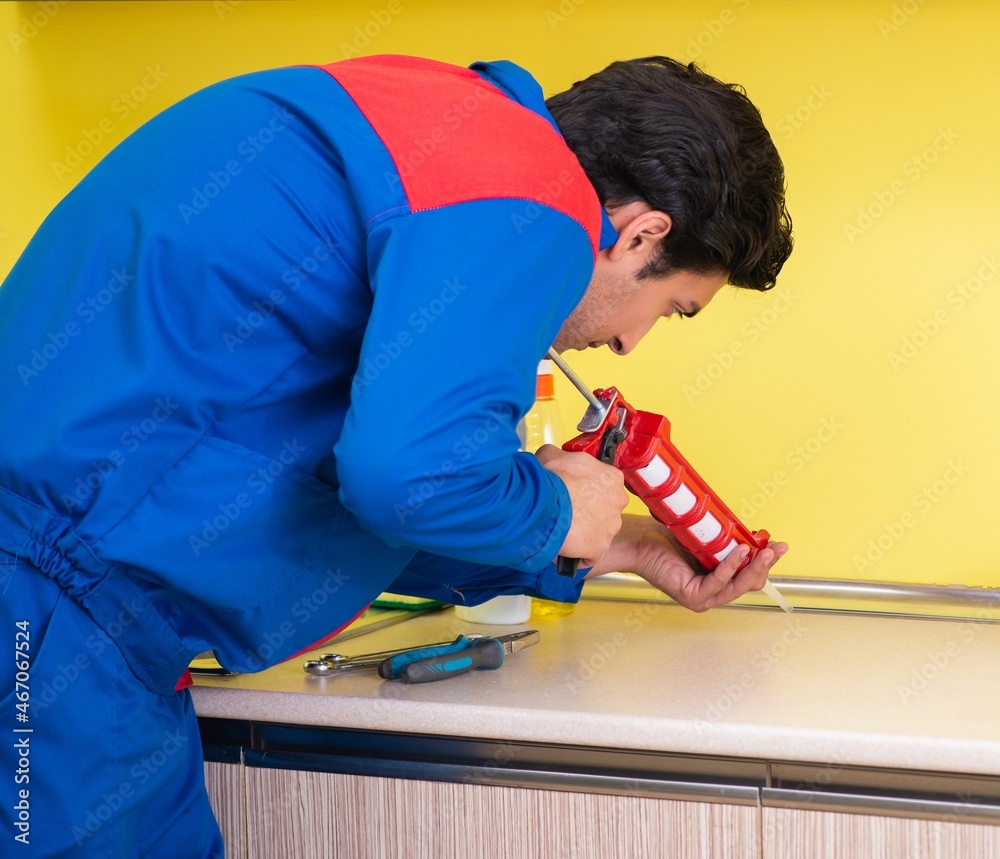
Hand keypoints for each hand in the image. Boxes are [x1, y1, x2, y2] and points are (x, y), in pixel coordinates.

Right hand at [535, 444, 627, 566]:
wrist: (546, 504)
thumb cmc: (552, 480)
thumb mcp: (551, 455)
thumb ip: (558, 455)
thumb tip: (551, 457)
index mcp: (610, 477)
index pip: (602, 484)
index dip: (584, 488)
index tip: (572, 492)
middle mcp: (617, 501)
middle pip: (603, 508)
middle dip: (585, 510)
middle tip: (565, 510)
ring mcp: (611, 526)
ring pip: (598, 531)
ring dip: (582, 532)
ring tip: (561, 529)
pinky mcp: (600, 547)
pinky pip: (590, 555)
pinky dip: (577, 554)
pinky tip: (563, 548)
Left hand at [586, 514, 788, 612]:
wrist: (639, 540)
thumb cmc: (666, 538)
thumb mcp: (706, 538)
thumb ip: (728, 540)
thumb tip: (752, 534)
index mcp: (718, 580)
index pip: (750, 575)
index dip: (765, 560)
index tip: (776, 543)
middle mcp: (712, 593)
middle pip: (749, 583)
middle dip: (766, 564)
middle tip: (778, 547)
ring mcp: (703, 598)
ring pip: (738, 586)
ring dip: (754, 567)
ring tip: (765, 550)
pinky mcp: (692, 596)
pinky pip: (718, 582)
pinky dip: (731, 567)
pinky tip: (740, 551)